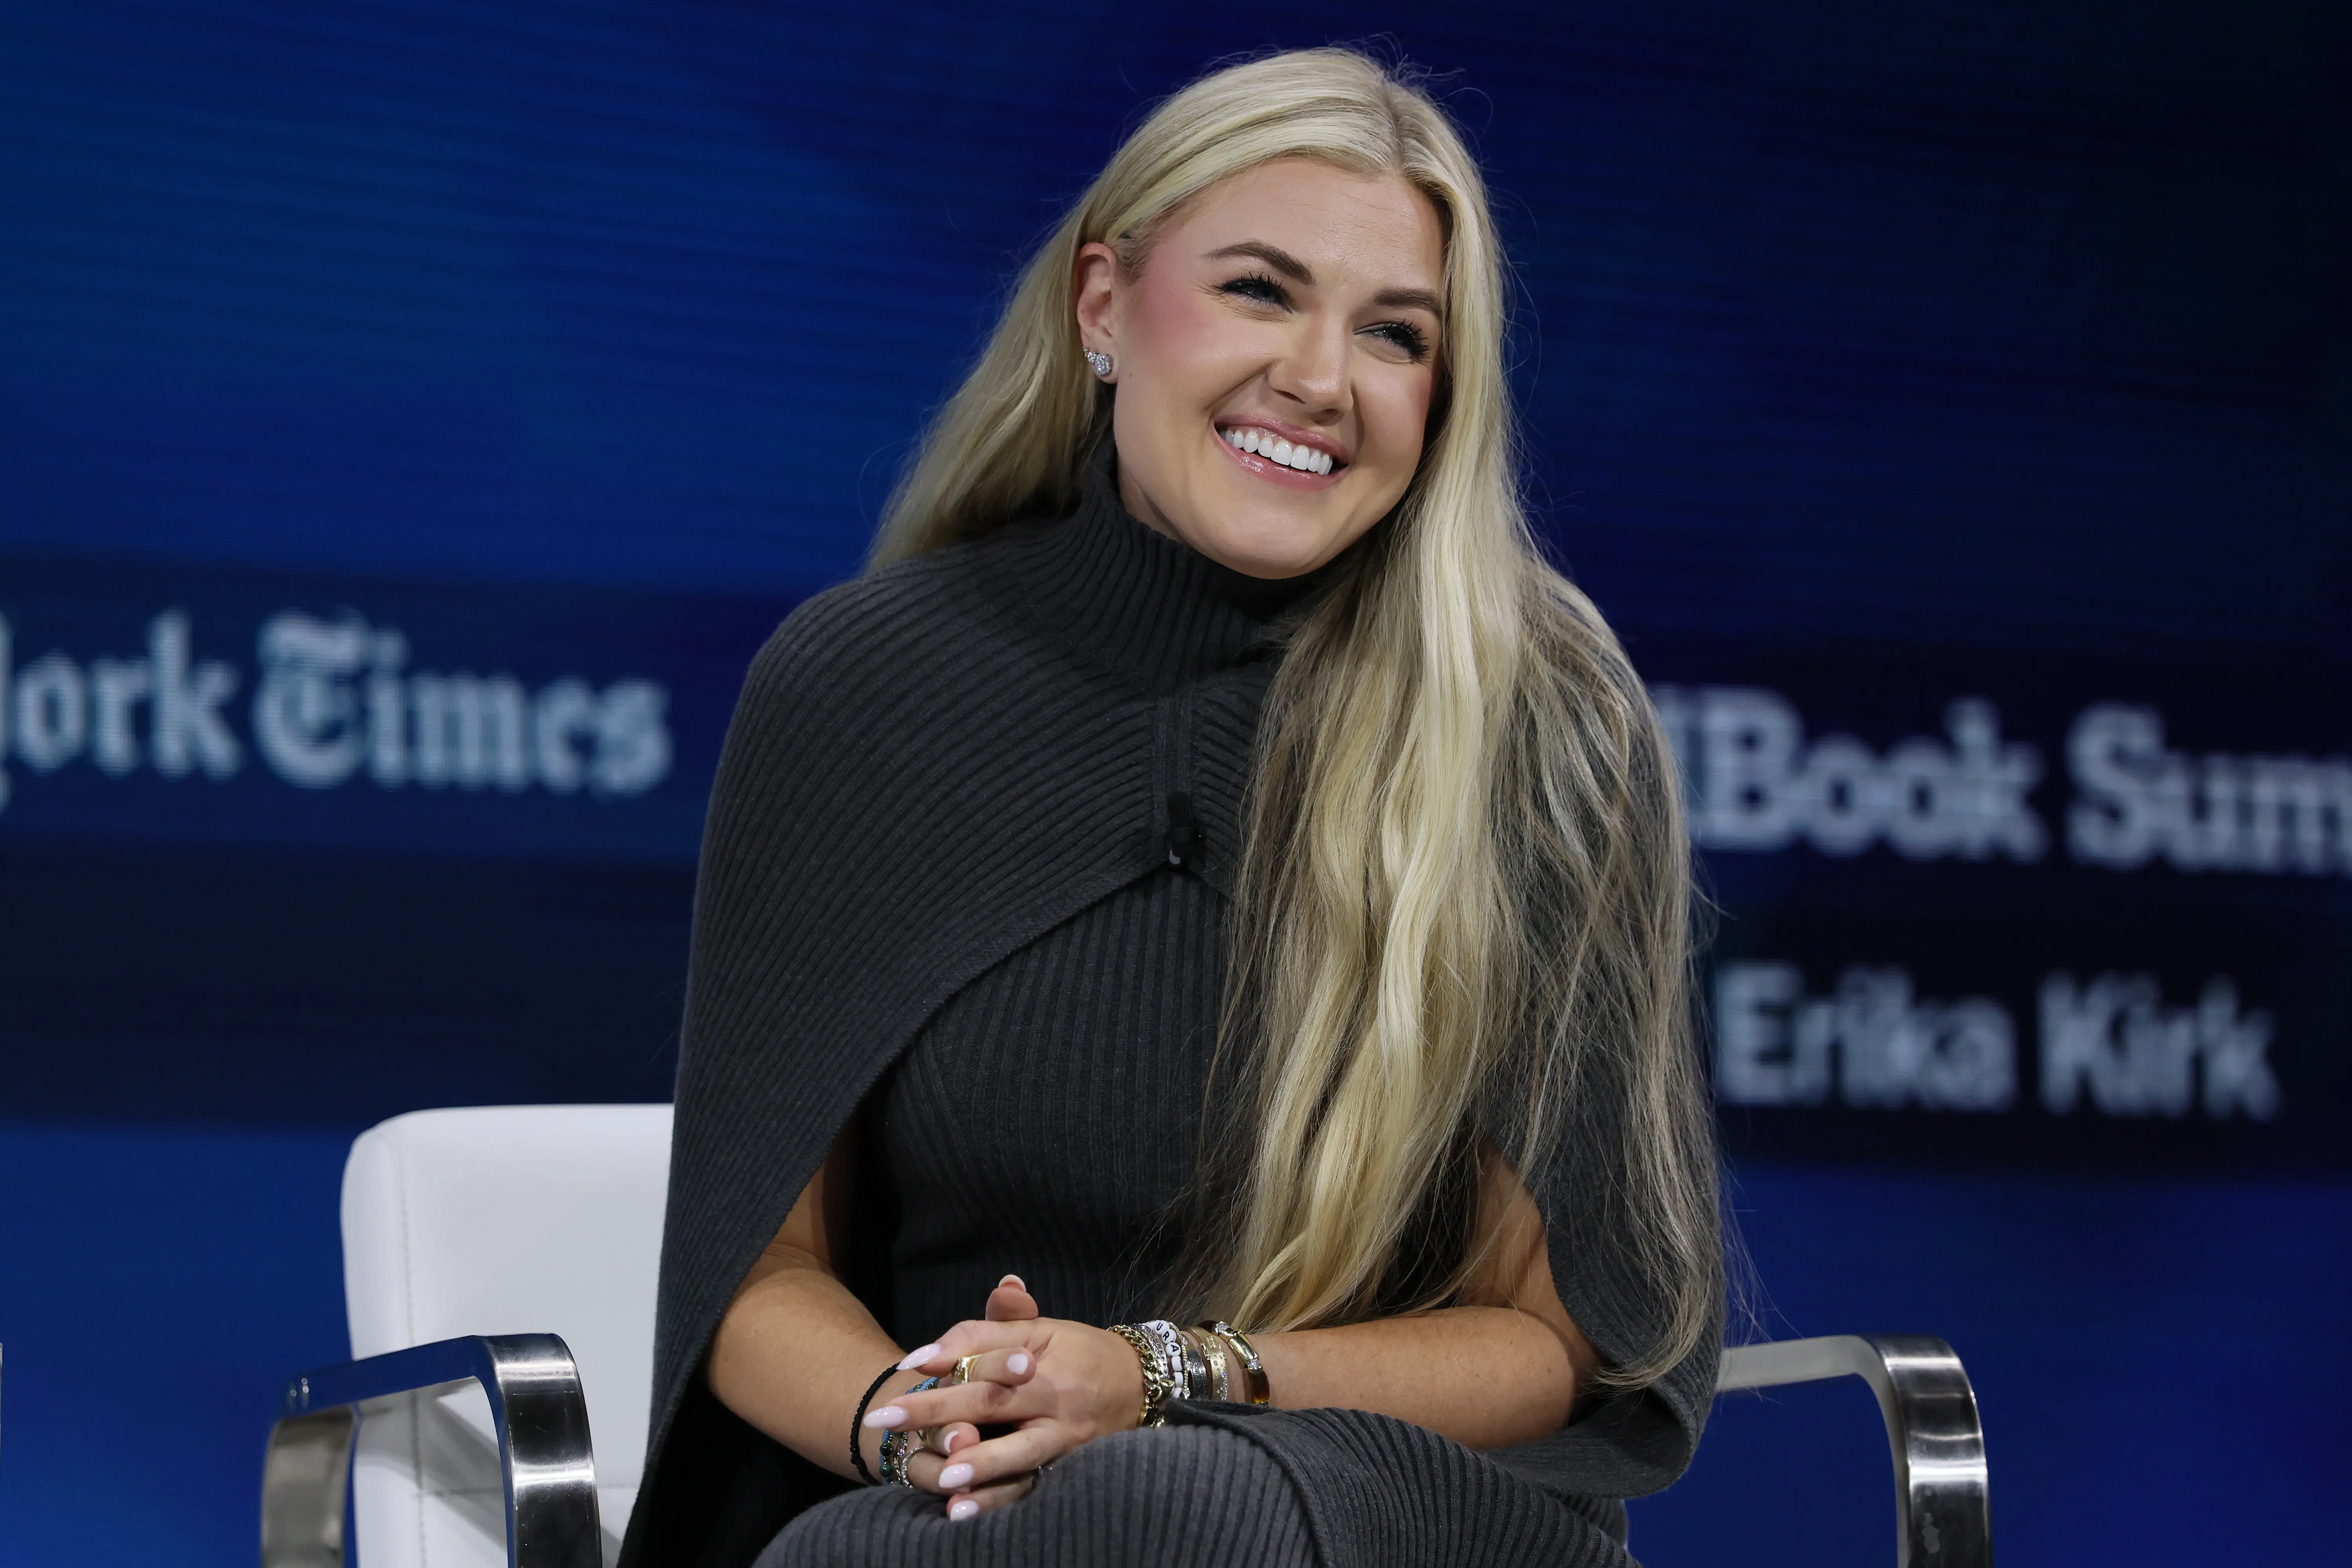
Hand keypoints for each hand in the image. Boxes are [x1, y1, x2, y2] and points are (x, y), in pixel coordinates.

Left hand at [864, 1283, 1145, 1517]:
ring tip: (941, 1475)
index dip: (950, 1354)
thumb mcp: (1044, 1329)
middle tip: (887, 1418)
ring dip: (979, 1464)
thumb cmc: (1079, 1354)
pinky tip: (963, 1511)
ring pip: (1018, 1452)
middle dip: (936, 1410)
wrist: (1141, 1386)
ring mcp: (1062, 1436)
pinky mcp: (1067, 1468)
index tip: (908, 1365)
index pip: (989, 1349)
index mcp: (1040, 1355)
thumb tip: (982, 1303)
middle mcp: (1052, 1396)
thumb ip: (1000, 1323)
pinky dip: (997, 1500)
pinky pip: (1030, 1487)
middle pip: (990, 1400)